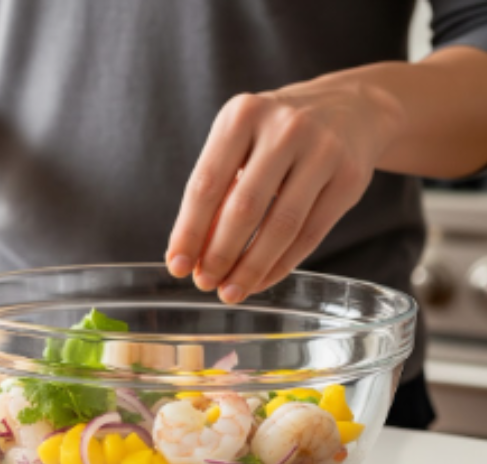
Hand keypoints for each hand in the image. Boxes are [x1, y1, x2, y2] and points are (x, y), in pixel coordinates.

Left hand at [165, 78, 405, 302]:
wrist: (352, 107)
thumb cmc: (276, 135)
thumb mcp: (240, 143)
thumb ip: (217, 191)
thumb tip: (191, 254)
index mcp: (242, 116)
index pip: (206, 184)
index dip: (189, 231)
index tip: (176, 266)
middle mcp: (285, 128)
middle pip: (244, 208)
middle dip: (219, 254)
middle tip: (204, 283)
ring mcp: (323, 151)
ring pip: (281, 226)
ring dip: (251, 267)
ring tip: (230, 291)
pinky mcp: (351, 178)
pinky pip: (311, 233)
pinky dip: (282, 264)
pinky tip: (261, 280)